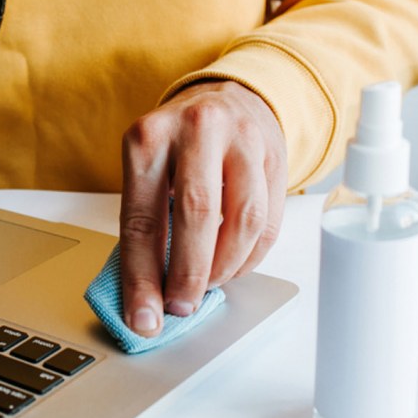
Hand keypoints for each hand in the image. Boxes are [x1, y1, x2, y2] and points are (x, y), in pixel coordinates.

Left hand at [120, 79, 287, 336]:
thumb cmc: (178, 147)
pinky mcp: (275, 154)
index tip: (144, 318)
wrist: (226, 99)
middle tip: (181, 305)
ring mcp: (241, 138)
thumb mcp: (148, 169)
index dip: (142, 278)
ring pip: (242, 222)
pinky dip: (250, 257)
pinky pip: (268, 221)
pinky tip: (232, 266)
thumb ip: (148, 222)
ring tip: (208, 283)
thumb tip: (146, 295)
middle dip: (188, 275)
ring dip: (224, 267)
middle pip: (196, 216)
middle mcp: (196, 129)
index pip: (142, 220)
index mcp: (148, 138)